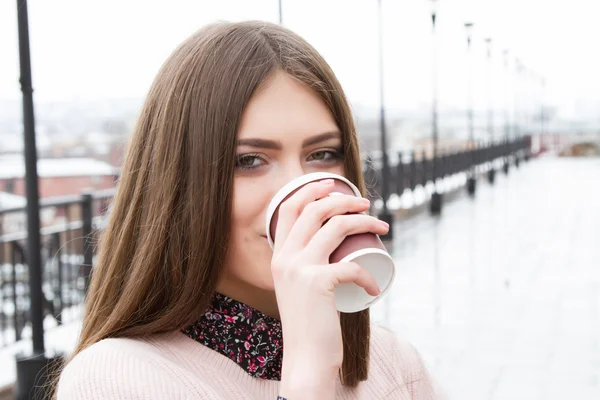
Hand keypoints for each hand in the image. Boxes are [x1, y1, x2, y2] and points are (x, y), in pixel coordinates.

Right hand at [272, 179, 388, 398]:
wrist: (305, 356)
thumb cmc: (310, 322)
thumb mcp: (298, 287)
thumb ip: (305, 268)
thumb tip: (334, 250)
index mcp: (278, 255)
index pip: (288, 208)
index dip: (310, 189)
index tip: (332, 184)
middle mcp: (285, 258)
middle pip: (314, 210)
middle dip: (344, 200)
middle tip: (366, 204)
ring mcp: (300, 269)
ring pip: (335, 227)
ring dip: (363, 221)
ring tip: (381, 227)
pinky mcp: (318, 283)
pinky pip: (351, 266)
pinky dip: (368, 274)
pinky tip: (374, 285)